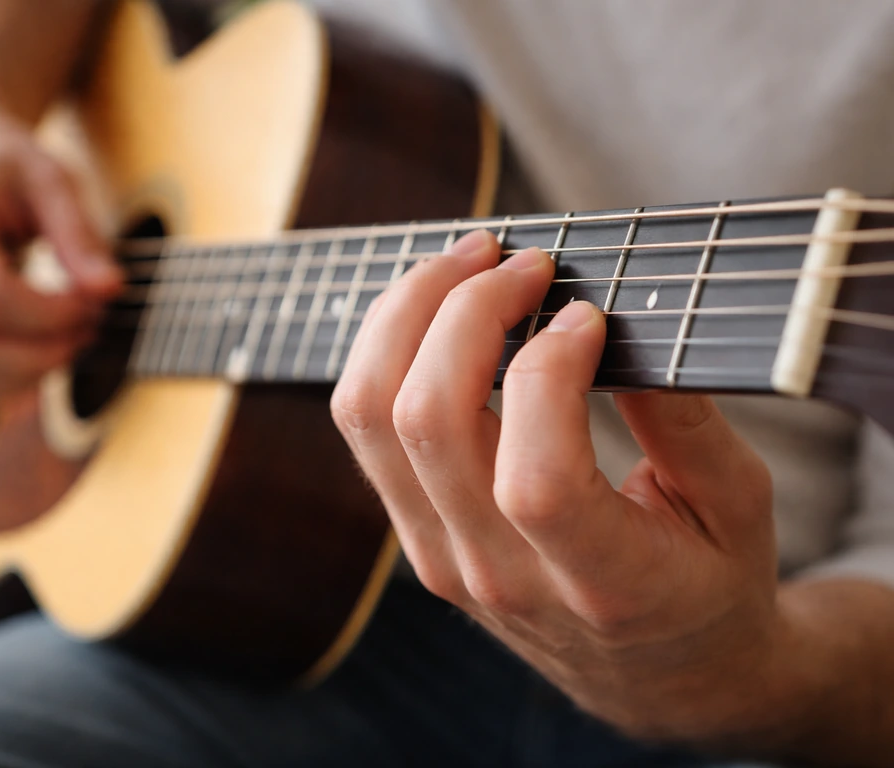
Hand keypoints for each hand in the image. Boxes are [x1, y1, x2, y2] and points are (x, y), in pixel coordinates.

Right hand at [0, 112, 121, 400]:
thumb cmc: (9, 167)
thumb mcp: (53, 180)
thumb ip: (81, 236)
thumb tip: (111, 290)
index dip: (52, 317)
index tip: (95, 304)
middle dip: (45, 353)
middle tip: (90, 327)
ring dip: (28, 376)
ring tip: (69, 340)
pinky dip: (7, 382)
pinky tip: (43, 351)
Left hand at [332, 230, 782, 741]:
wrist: (661, 676)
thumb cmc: (709, 586)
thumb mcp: (736, 506)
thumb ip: (683, 419)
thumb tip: (612, 319)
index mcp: (600, 581)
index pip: (533, 476)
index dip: (549, 373)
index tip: (586, 315)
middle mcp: (497, 574)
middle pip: (426, 420)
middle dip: (463, 309)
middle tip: (519, 260)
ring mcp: (441, 559)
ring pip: (370, 417)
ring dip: (405, 318)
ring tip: (464, 264)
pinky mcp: (416, 536)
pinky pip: (366, 431)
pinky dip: (386, 354)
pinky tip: (435, 313)